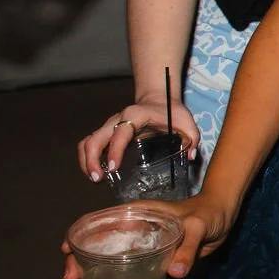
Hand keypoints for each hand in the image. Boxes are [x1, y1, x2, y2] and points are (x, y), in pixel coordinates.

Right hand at [60, 190, 236, 278]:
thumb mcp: (198, 227)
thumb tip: (174, 272)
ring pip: (106, 255)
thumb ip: (187, 248)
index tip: (68, 252)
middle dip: (79, 260)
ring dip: (89, 270)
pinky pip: (122, 264)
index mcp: (137, 213)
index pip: (100, 221)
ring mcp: (138, 241)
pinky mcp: (147, 254)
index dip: (79, 235)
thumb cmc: (208, 214)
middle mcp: (132, 226)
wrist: (221, 217)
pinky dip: (107, 276)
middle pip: (96, 241)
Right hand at [77, 96, 203, 181]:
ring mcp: (109, 126)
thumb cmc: (171, 111)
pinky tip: (96, 173)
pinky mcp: (107, 133)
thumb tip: (191, 156)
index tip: (113, 168)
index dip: (114, 150)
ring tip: (95, 179)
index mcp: (135, 115)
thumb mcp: (186, 122)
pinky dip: (88, 159)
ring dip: (86, 161)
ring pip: (87, 142)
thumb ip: (192, 137)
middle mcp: (117, 120)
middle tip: (97, 179)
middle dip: (91, 160)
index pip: (120, 133)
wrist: (158, 99)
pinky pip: (90, 145)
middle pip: (94, 138)